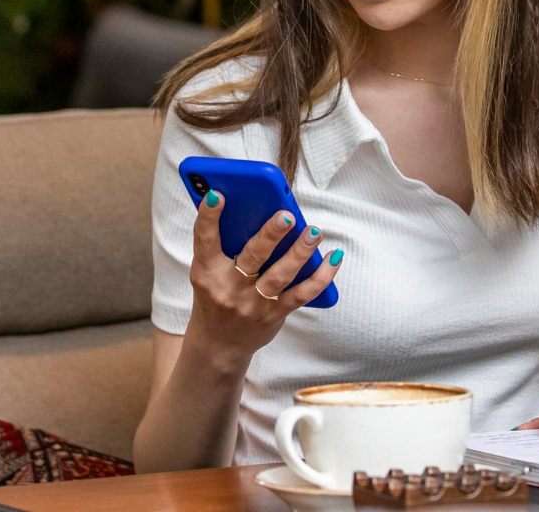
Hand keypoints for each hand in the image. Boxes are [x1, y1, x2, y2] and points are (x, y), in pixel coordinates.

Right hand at [184, 190, 343, 363]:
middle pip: (252, 256)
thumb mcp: (210, 272)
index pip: (205, 240)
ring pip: (280, 275)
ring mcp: (253, 303)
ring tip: (314, 232)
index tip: (216, 194)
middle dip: (271, 235)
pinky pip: (303, 294)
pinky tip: (334, 258)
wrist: (218, 344)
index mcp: (207, 271)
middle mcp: (229, 288)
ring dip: (301, 252)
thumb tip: (256, 208)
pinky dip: (321, 276)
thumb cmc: (216, 295)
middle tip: (287, 215)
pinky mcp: (275, 315)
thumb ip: (226, 245)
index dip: (208, 217)